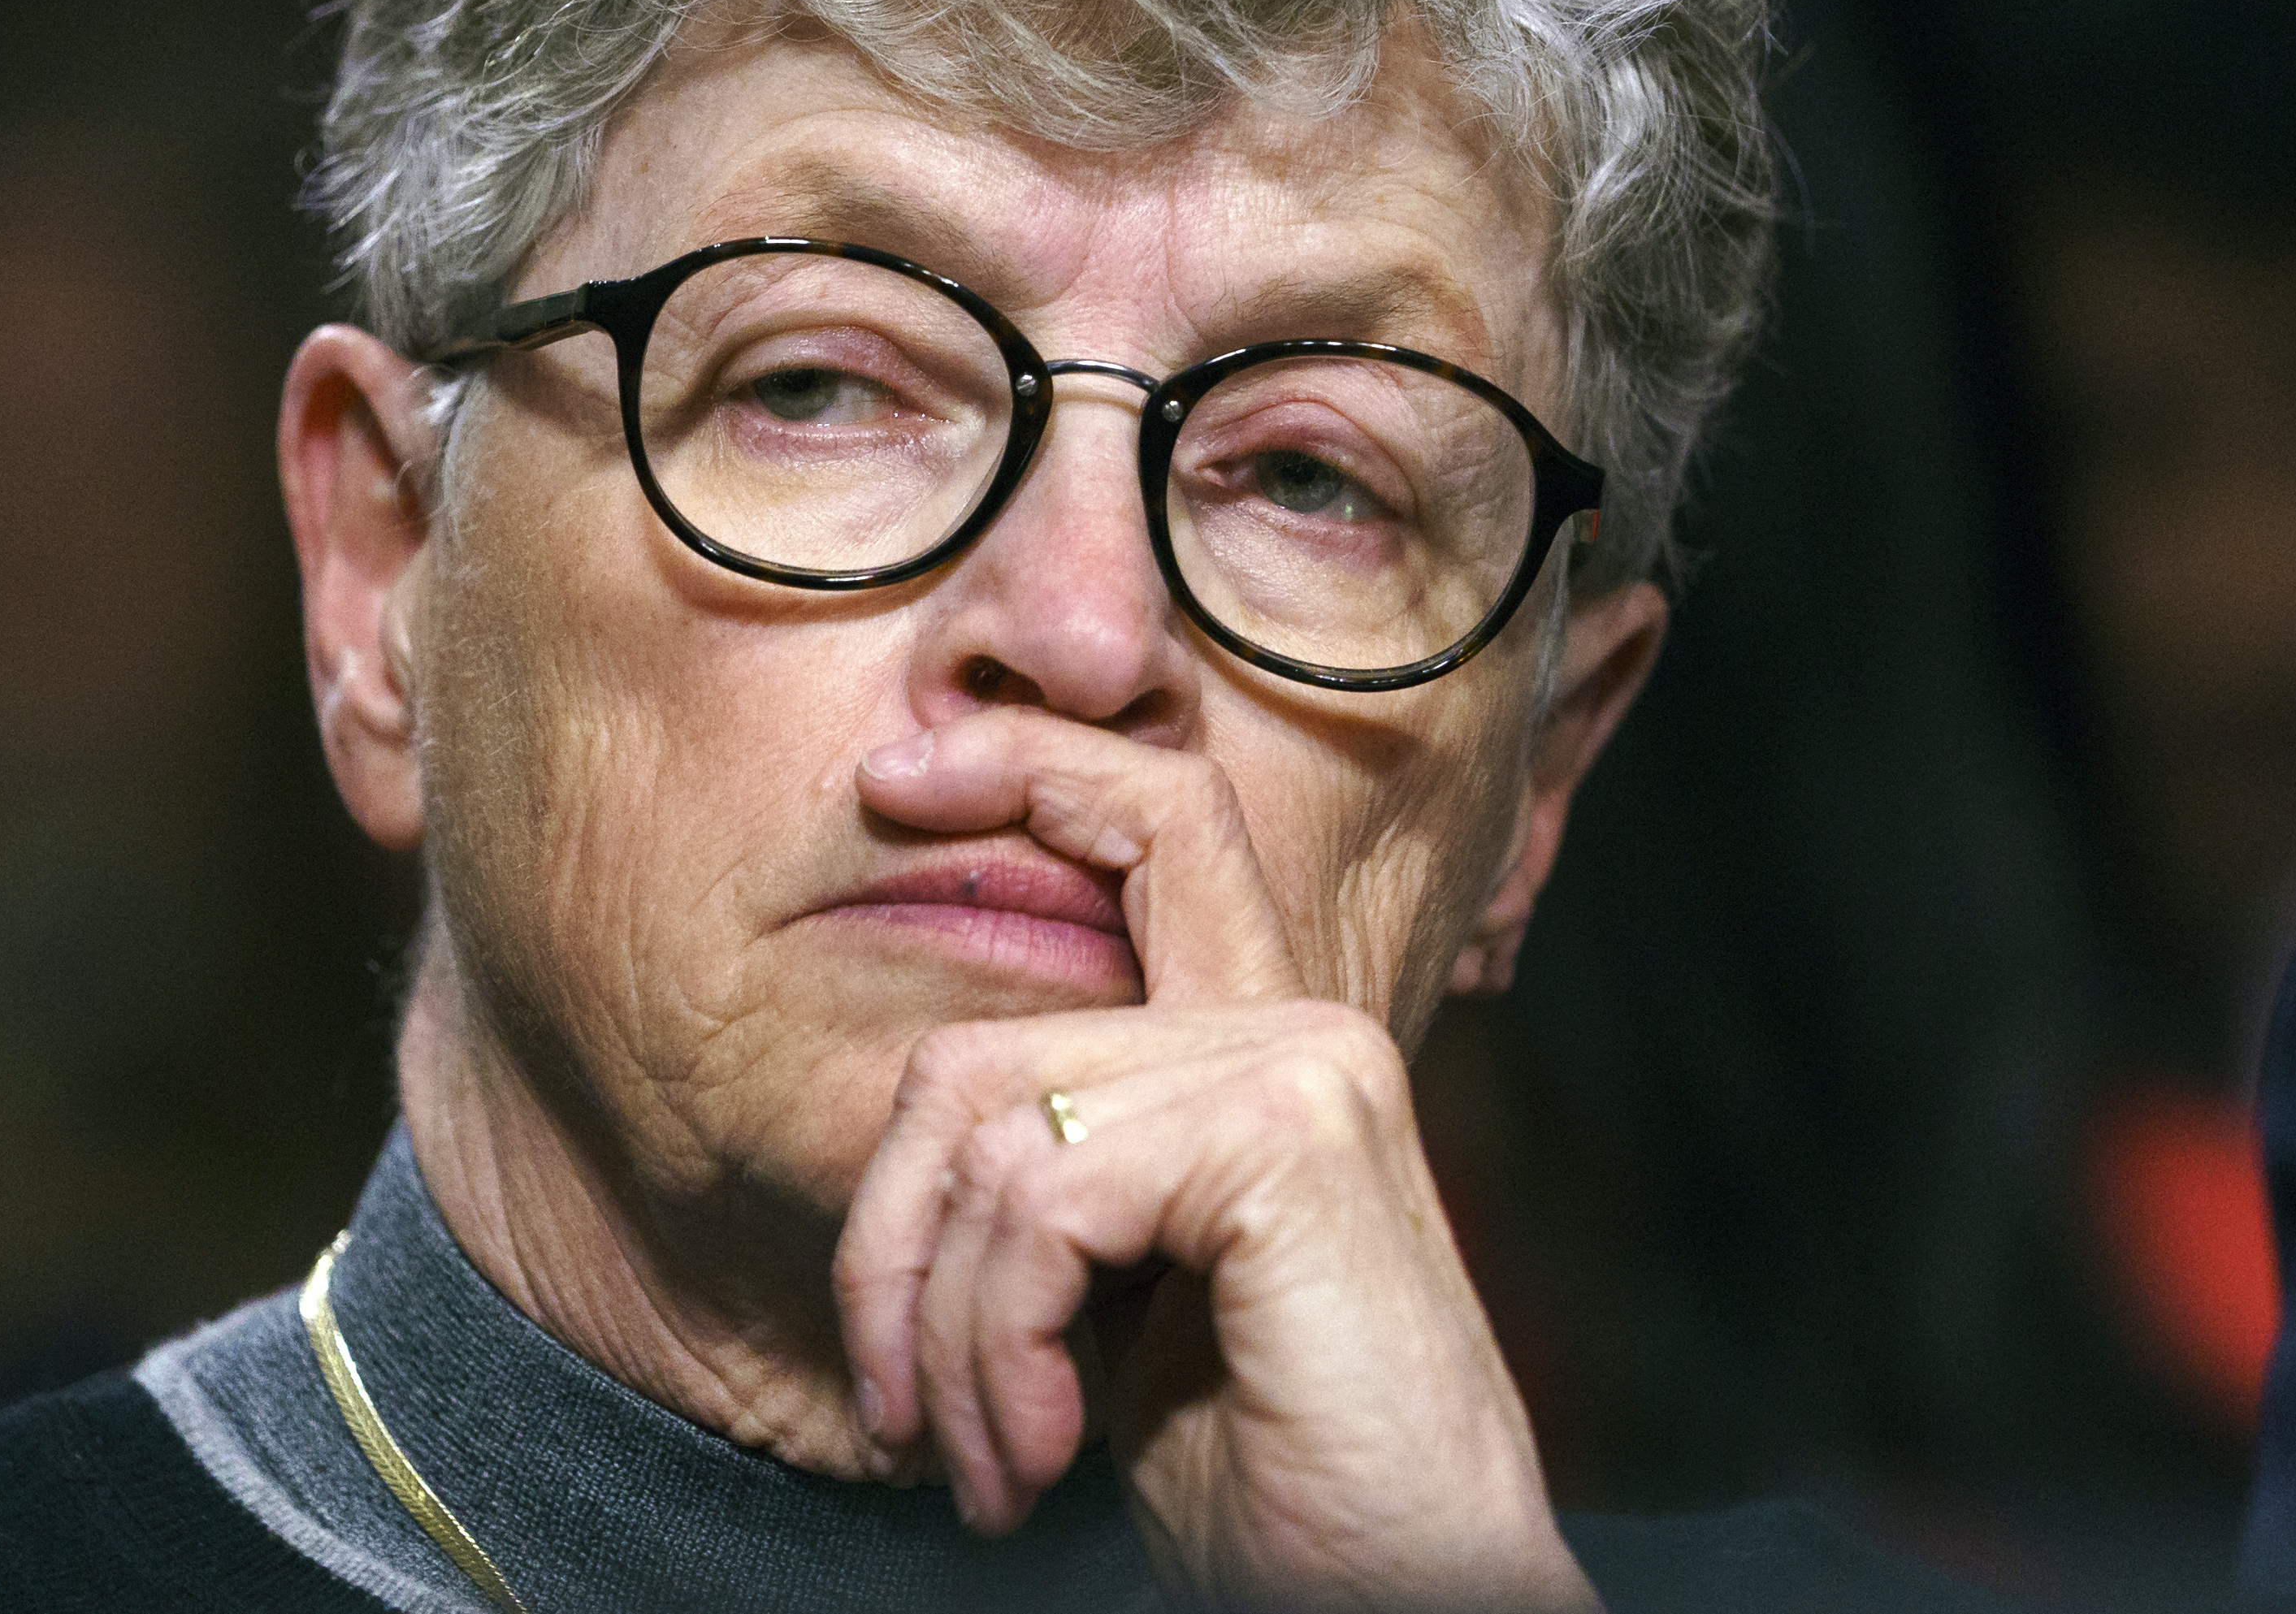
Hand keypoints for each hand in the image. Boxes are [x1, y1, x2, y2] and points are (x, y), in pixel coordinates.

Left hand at [834, 709, 1597, 1610]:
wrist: (1401, 1592)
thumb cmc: (1268, 1472)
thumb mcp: (1126, 1298)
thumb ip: (1057, 1177)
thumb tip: (917, 1138)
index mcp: (1257, 1042)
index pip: (1148, 822)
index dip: (1022, 764)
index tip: (894, 773)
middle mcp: (1292, 1020)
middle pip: (979, 1050)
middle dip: (894, 1240)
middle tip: (900, 1403)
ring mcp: (1298, 1064)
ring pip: (993, 1145)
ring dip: (952, 1339)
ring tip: (993, 1460)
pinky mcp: (1284, 1133)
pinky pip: (1040, 1204)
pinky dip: (999, 1350)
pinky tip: (1041, 1453)